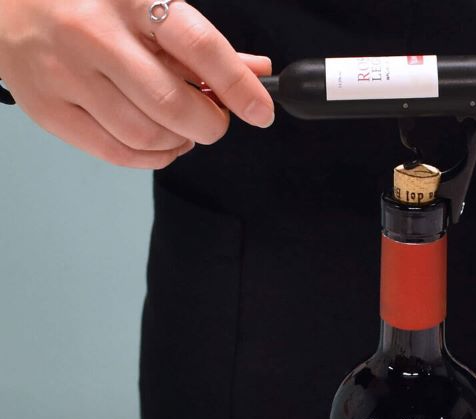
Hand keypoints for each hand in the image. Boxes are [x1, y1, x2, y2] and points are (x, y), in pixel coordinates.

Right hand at [0, 0, 272, 167]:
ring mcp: (65, 73)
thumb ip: (201, 43)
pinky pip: (118, 154)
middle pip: (173, 105)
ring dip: (180, 143)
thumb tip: (257, 73)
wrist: (5, 4)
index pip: (197, 44)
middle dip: (209, 124)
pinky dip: (152, 157)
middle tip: (212, 120)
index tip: (261, 111)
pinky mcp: (48, 109)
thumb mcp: (146, 5)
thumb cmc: (88, 3)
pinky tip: (156, 141)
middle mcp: (93, 33)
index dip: (238, 85)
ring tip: (179, 128)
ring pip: (147, 136)